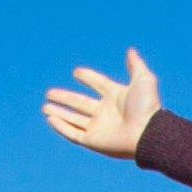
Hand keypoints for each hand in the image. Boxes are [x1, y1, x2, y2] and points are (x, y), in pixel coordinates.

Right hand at [42, 51, 162, 159]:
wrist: (146, 133)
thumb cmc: (146, 107)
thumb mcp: (143, 80)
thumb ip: (135, 65)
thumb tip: (131, 50)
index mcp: (117, 97)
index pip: (99, 84)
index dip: (88, 78)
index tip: (76, 72)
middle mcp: (106, 112)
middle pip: (81, 104)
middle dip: (65, 98)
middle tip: (49, 93)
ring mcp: (99, 127)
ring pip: (74, 120)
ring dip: (59, 113)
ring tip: (45, 107)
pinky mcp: (93, 141)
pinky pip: (73, 134)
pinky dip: (61, 127)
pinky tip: (50, 119)